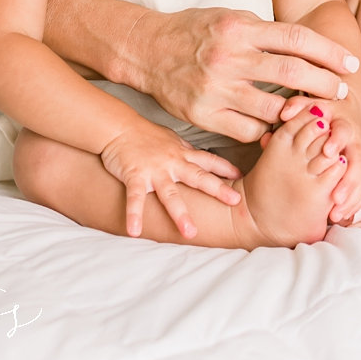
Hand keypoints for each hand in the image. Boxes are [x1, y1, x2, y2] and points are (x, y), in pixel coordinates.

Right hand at [99, 120, 242, 238]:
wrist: (118, 126)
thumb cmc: (145, 135)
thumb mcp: (172, 140)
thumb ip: (187, 152)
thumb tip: (204, 158)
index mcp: (182, 154)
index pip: (209, 160)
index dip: (225, 168)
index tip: (242, 177)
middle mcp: (172, 163)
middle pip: (198, 177)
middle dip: (217, 189)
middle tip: (235, 202)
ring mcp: (154, 170)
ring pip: (170, 194)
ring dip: (180, 214)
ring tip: (190, 233)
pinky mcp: (135, 176)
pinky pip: (135, 198)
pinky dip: (134, 215)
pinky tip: (135, 232)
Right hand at [125, 7, 359, 143]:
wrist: (147, 50)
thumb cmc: (195, 31)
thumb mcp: (230, 18)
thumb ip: (265, 32)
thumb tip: (307, 46)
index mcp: (240, 28)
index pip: (296, 38)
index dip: (328, 52)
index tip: (349, 63)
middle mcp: (229, 57)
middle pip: (291, 73)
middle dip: (324, 84)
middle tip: (341, 92)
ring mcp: (216, 88)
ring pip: (273, 108)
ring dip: (297, 113)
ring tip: (310, 112)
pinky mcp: (204, 115)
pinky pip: (248, 130)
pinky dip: (266, 130)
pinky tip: (274, 125)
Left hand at [277, 93, 360, 223]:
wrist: (346, 115)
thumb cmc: (324, 113)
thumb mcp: (312, 105)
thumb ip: (298, 106)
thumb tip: (284, 113)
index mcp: (344, 125)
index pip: (343, 132)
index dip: (337, 141)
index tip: (327, 152)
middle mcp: (356, 144)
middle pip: (358, 163)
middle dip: (349, 182)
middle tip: (336, 199)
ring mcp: (360, 161)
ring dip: (351, 199)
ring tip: (337, 216)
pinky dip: (354, 205)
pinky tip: (343, 219)